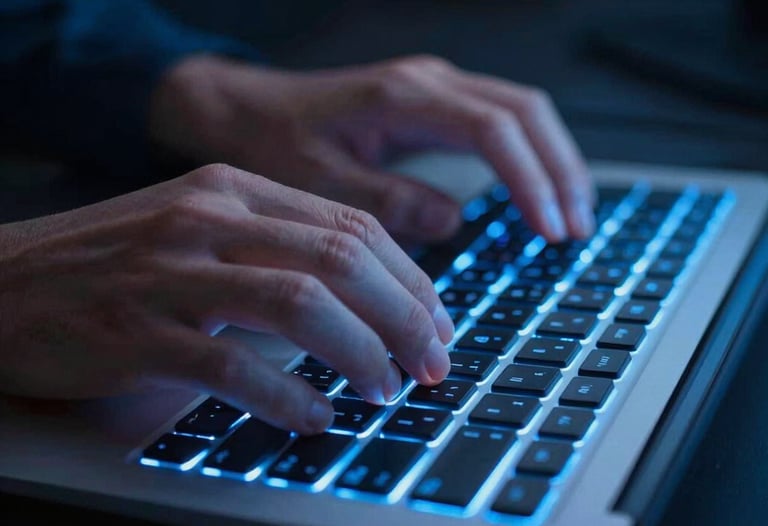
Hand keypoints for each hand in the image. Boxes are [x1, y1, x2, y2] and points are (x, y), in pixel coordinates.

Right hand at [0, 164, 452, 433]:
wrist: (4, 281)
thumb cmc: (115, 262)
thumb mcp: (201, 229)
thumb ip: (277, 249)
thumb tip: (369, 298)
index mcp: (233, 188)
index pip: (351, 225)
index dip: (410, 279)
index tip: (438, 323)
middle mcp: (207, 217)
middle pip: (340, 259)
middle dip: (405, 317)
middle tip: (433, 363)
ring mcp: (170, 271)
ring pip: (299, 304)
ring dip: (360, 352)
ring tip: (386, 389)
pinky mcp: (136, 331)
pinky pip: (233, 364)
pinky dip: (287, 395)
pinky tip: (315, 416)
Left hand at [150, 54, 595, 243]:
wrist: (244, 110)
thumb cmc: (273, 142)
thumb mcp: (320, 181)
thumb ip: (387, 201)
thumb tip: (453, 221)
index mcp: (402, 97)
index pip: (494, 129)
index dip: (529, 180)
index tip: (549, 230)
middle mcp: (428, 82)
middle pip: (525, 111)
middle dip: (560, 169)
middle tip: (575, 228)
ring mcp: (434, 88)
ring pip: (522, 112)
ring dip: (554, 162)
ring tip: (572, 216)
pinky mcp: (433, 105)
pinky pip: (501, 121)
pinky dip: (529, 157)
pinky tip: (537, 192)